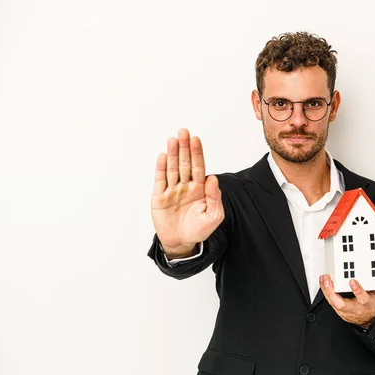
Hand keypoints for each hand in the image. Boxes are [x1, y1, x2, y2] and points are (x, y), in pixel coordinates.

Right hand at [151, 128, 223, 258]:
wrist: (181, 242)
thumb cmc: (198, 229)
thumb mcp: (213, 216)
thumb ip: (214, 197)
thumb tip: (213, 178)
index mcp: (199, 189)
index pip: (198, 167)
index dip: (197, 153)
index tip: (196, 140)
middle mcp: (185, 186)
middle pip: (184, 163)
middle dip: (184, 148)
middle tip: (184, 131)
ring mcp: (172, 190)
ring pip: (172, 169)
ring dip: (172, 154)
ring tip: (173, 140)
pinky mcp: (159, 198)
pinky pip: (160, 181)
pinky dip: (161, 168)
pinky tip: (163, 156)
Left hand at [319, 270, 374, 328]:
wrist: (370, 319)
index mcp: (367, 304)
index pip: (363, 299)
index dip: (357, 291)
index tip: (352, 281)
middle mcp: (355, 308)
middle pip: (341, 304)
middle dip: (332, 292)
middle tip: (328, 280)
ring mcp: (346, 310)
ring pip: (333, 303)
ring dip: (326, 290)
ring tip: (324, 279)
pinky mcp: (339, 310)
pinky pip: (330, 301)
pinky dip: (325, 291)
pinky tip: (323, 282)